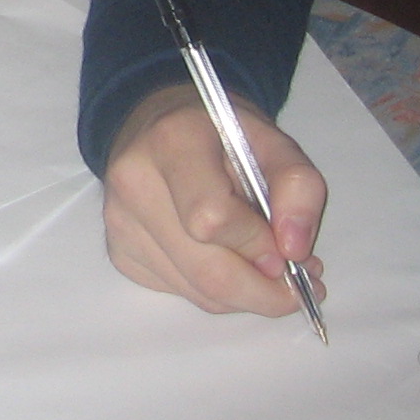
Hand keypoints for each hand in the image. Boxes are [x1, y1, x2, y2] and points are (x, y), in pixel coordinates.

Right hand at [101, 86, 328, 315]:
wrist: (156, 124)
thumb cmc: (219, 133)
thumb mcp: (274, 141)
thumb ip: (299, 187)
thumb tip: (293, 251)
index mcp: (172, 142)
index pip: (211, 218)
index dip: (257, 244)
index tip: (289, 250)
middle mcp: (134, 183)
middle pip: (206, 271)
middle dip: (264, 292)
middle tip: (297, 286)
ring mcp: (120, 222)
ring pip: (198, 293)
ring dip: (245, 295)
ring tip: (267, 269)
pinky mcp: (120, 251)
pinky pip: (181, 293)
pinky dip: (215, 291)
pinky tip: (224, 260)